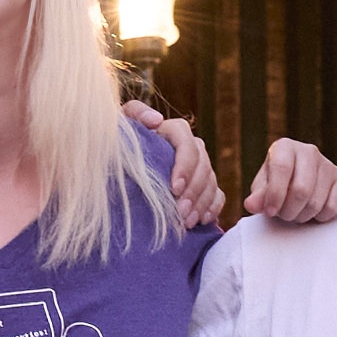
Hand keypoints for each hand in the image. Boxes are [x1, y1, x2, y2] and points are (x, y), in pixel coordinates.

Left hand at [125, 99, 223, 227]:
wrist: (118, 169)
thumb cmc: (118, 147)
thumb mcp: (121, 126)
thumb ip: (135, 114)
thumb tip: (156, 120)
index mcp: (171, 131)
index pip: (187, 142)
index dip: (185, 165)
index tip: (175, 188)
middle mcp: (189, 146)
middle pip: (202, 165)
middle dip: (193, 191)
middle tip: (180, 213)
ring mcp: (198, 167)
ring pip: (210, 181)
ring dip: (201, 203)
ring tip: (186, 222)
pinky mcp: (203, 185)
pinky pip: (217, 194)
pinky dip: (212, 208)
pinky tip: (201, 220)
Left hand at [244, 139, 336, 225]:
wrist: (298, 184)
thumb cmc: (277, 185)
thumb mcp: (263, 190)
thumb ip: (258, 197)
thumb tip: (251, 205)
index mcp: (285, 147)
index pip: (282, 168)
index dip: (275, 194)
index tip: (270, 212)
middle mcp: (309, 151)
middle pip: (301, 190)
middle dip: (289, 211)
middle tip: (283, 214)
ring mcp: (328, 164)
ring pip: (316, 202)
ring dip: (303, 216)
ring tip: (296, 212)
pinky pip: (333, 207)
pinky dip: (320, 217)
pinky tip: (313, 211)